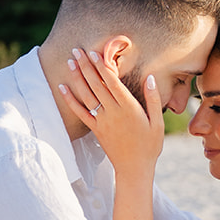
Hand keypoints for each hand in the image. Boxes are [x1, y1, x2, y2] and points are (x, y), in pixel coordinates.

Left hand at [60, 48, 164, 176]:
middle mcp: (113, 112)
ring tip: (70, 61)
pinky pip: (80, 113)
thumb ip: (153, 98)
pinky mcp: (95, 130)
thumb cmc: (150, 145)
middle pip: (96, 85)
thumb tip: (150, 77)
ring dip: (77, 77)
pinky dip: (70, 100)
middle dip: (86, 66)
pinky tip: (62, 87)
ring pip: (87, 95)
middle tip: (77, 50)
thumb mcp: (158, 122)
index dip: (102, 66)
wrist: (134, 168)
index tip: (94, 53)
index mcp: (129, 108)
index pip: (112, 82)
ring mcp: (102, 121)